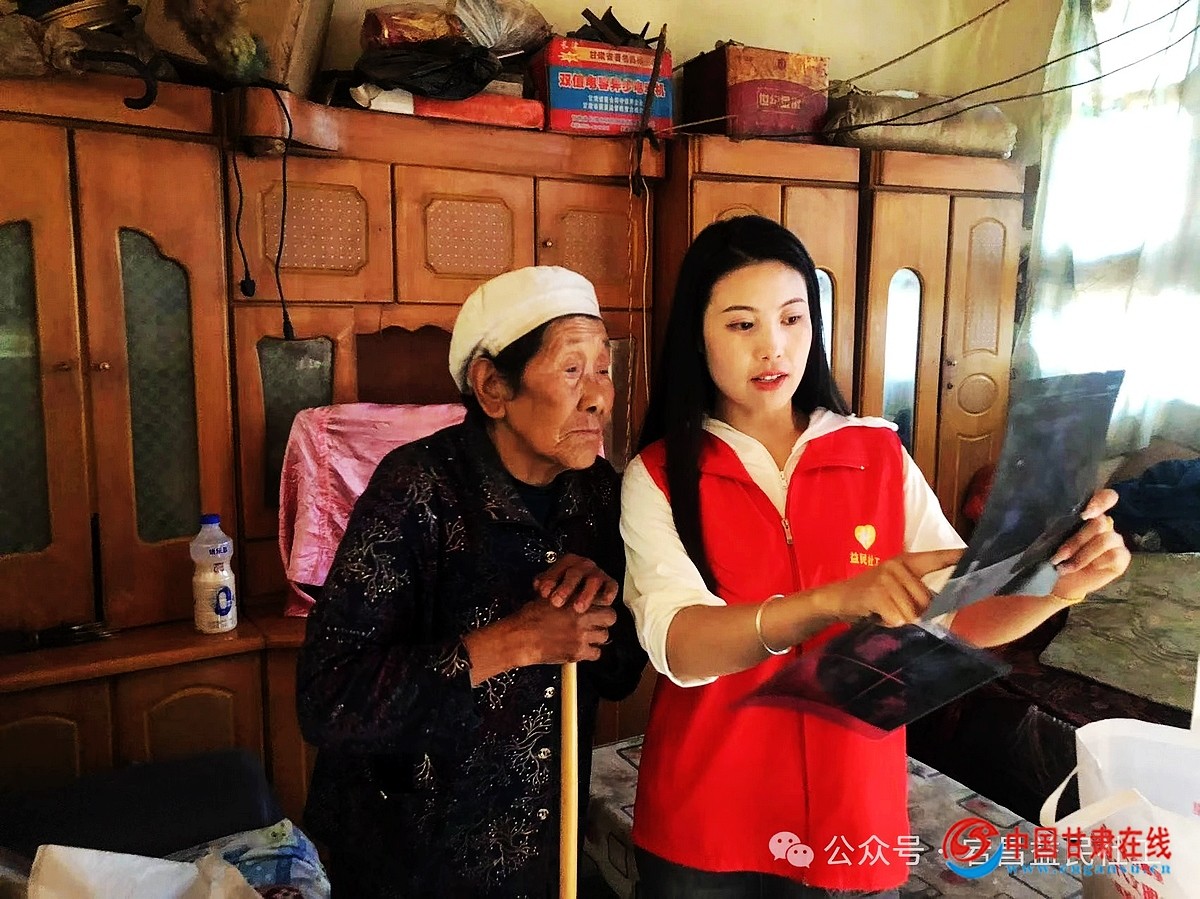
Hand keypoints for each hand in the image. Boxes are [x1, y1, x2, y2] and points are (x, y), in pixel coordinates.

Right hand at [510, 598, 616, 664]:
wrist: (520, 637)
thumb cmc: (530, 618)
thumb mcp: (549, 596)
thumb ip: (567, 595)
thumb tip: (577, 594)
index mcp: (576, 599)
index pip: (604, 599)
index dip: (601, 604)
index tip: (597, 608)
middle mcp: (582, 616)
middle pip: (610, 617)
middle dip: (604, 620)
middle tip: (596, 622)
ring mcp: (582, 635)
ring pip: (604, 636)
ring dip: (597, 636)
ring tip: (585, 636)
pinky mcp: (578, 652)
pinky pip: (596, 654)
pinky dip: (591, 652)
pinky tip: (581, 649)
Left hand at [532, 552, 617, 611]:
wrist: (583, 586)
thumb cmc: (563, 586)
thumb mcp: (551, 583)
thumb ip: (543, 584)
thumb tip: (538, 586)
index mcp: (567, 562)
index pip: (558, 568)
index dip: (550, 580)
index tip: (543, 593)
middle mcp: (583, 565)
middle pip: (575, 573)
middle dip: (566, 588)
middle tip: (557, 602)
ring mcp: (597, 573)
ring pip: (594, 580)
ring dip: (586, 594)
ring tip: (578, 608)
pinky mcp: (610, 583)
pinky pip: (611, 586)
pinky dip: (608, 593)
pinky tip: (603, 602)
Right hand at [817, 549, 963, 626]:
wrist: (837, 599)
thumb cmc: (873, 597)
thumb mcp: (896, 588)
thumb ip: (918, 593)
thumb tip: (941, 607)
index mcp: (907, 562)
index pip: (937, 558)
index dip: (956, 557)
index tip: (973, 553)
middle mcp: (898, 566)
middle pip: (926, 601)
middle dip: (916, 613)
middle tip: (896, 610)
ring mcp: (886, 578)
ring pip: (911, 613)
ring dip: (899, 619)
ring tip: (884, 611)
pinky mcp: (876, 592)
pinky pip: (897, 618)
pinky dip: (888, 623)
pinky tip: (877, 615)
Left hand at [1049, 488, 1130, 598]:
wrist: (1058, 582)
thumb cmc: (1053, 555)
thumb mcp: (1051, 537)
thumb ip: (1061, 524)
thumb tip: (1057, 516)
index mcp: (1089, 513)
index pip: (1106, 497)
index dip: (1100, 502)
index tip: (1085, 514)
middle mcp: (1105, 524)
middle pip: (1099, 522)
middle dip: (1076, 541)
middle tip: (1058, 556)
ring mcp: (1115, 540)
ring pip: (1105, 539)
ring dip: (1082, 555)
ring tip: (1064, 566)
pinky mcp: (1122, 557)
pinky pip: (1114, 555)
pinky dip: (1095, 562)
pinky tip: (1084, 569)